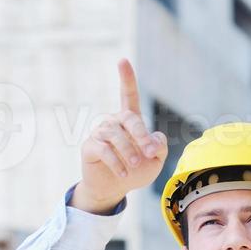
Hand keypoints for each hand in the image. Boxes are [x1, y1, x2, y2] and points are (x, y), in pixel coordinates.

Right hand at [74, 58, 167, 213]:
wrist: (114, 189)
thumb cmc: (136, 171)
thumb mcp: (155, 161)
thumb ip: (160, 147)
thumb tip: (155, 137)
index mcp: (130, 121)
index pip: (128, 95)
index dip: (126, 78)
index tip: (122, 60)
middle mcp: (113, 122)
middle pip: (129, 118)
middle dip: (141, 135)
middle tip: (150, 153)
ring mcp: (100, 133)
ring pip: (116, 135)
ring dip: (128, 151)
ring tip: (134, 166)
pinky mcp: (90, 147)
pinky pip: (104, 150)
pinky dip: (116, 162)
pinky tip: (123, 174)